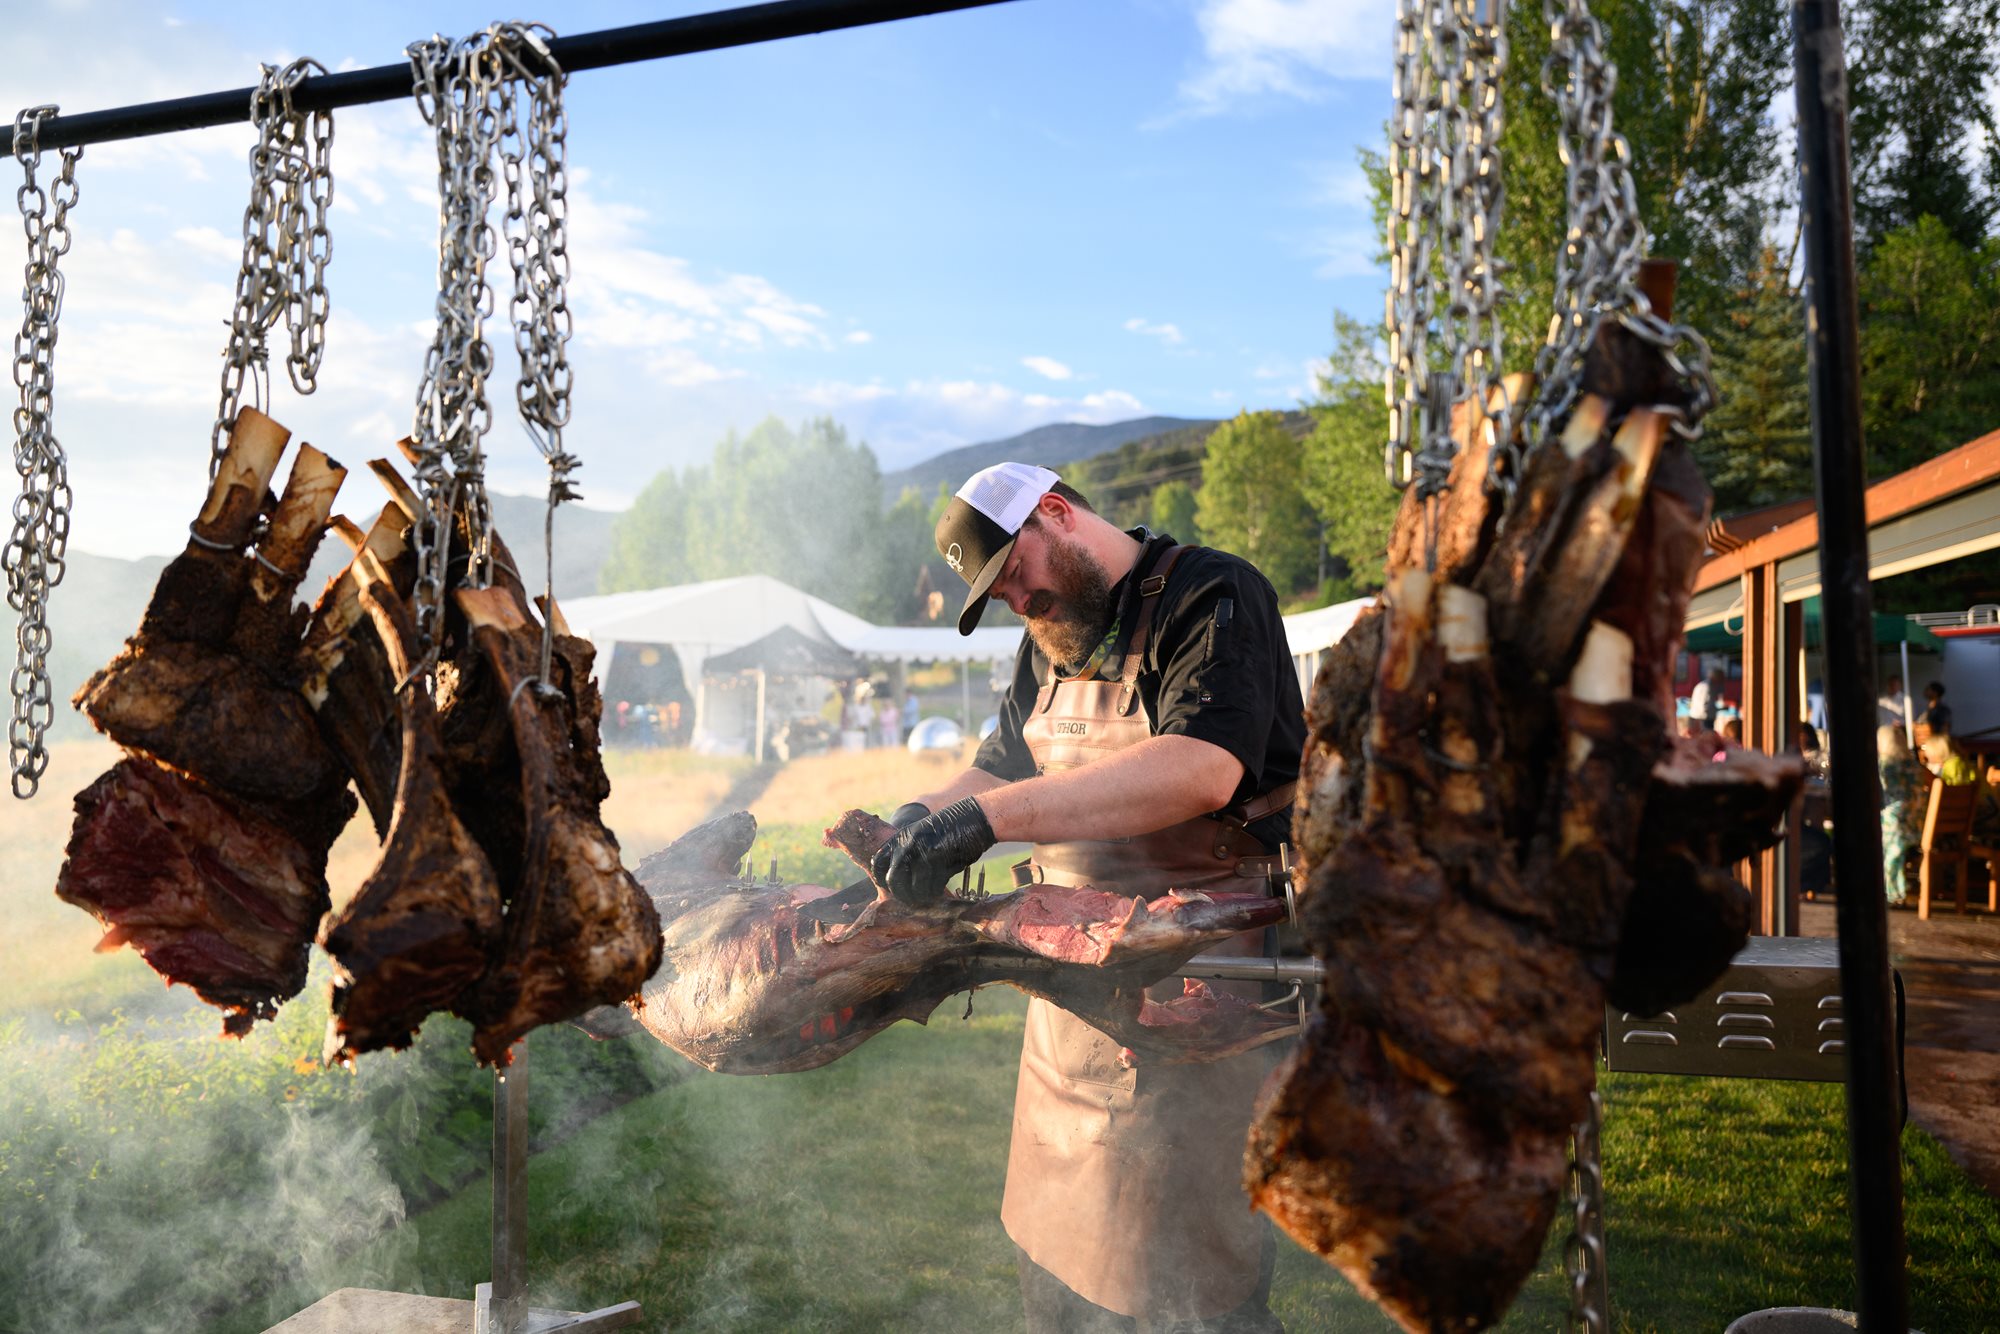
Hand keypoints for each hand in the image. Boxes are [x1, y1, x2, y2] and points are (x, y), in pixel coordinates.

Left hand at [871, 797, 995, 905]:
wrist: (974, 819)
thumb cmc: (947, 830)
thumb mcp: (920, 835)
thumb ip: (906, 852)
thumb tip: (895, 879)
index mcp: (900, 838)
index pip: (878, 864)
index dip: (882, 879)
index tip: (892, 887)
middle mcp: (908, 846)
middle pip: (893, 881)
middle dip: (902, 895)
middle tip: (911, 899)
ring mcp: (924, 854)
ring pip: (914, 889)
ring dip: (921, 897)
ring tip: (927, 896)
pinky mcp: (942, 863)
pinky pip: (933, 888)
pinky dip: (935, 893)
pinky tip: (939, 889)